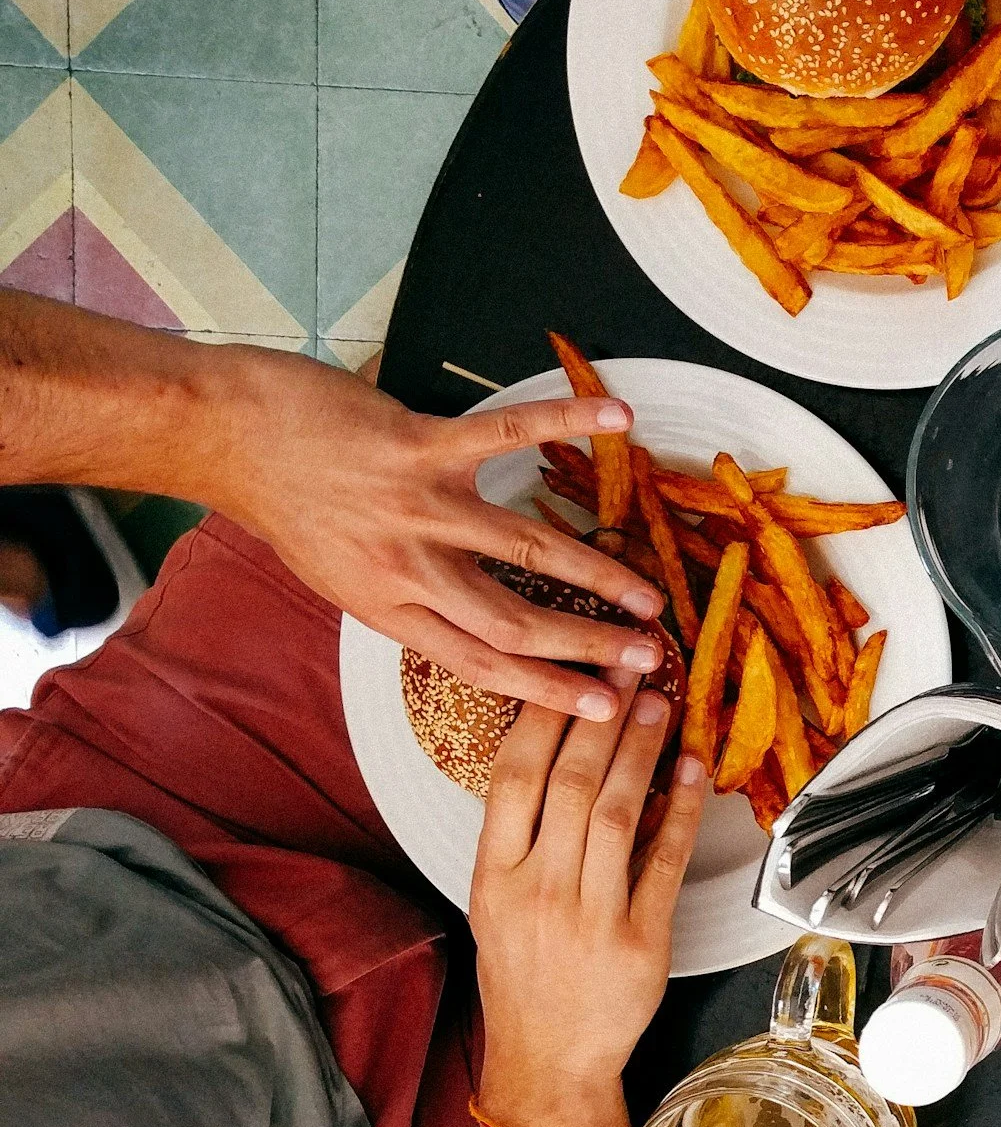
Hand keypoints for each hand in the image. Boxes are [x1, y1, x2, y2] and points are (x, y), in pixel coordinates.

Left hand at [192, 345, 666, 718]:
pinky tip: (618, 418)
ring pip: (525, 550)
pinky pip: (505, 434)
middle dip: (590, 645)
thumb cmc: (286, 503)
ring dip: (597, 574)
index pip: (481, 663)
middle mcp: (407, 567)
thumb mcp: (340, 575)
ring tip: (649, 594)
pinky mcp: (418, 446)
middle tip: (649, 658)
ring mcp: (416, 506)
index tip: (604, 708)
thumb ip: (407, 597)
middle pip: (515, 622)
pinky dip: (566, 421)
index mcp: (388, 608)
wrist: (226, 436)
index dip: (549, 690)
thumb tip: (471, 618)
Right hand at [469, 684, 706, 1126]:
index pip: (513, 778)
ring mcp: (590, 916)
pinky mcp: (641, 941)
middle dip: (602, 717)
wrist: (548, 1060)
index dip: (545, 717)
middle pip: (572, 784)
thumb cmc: (523, 976)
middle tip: (627, 667)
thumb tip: (562, 756)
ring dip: (642, 751)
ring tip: (659, 704)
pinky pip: (666, 862)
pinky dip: (683, 812)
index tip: (570, 672)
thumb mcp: (496, 903)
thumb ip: (521, 836)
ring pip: (620, 813)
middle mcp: (538, 890)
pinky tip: (693, 771)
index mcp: (493, 877)